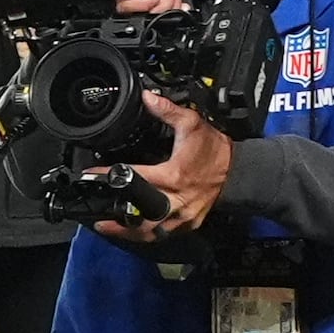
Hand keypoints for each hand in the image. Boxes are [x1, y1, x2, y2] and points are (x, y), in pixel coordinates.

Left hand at [89, 90, 231, 243]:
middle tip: (97, 218)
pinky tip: (134, 231)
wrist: (239, 170)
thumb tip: (148, 97)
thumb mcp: (192, 124)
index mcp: (174, 175)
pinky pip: (165, 235)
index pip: (134, 176)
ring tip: (109, 229)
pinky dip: (148, 235)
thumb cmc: (216, 150)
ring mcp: (183, 215)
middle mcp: (177, 199)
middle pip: (140, 218)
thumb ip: (167, 110)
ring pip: (151, 233)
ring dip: (129, 233)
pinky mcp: (189, 223)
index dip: (110, 176)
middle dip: (116, 221)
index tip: (94, 176)